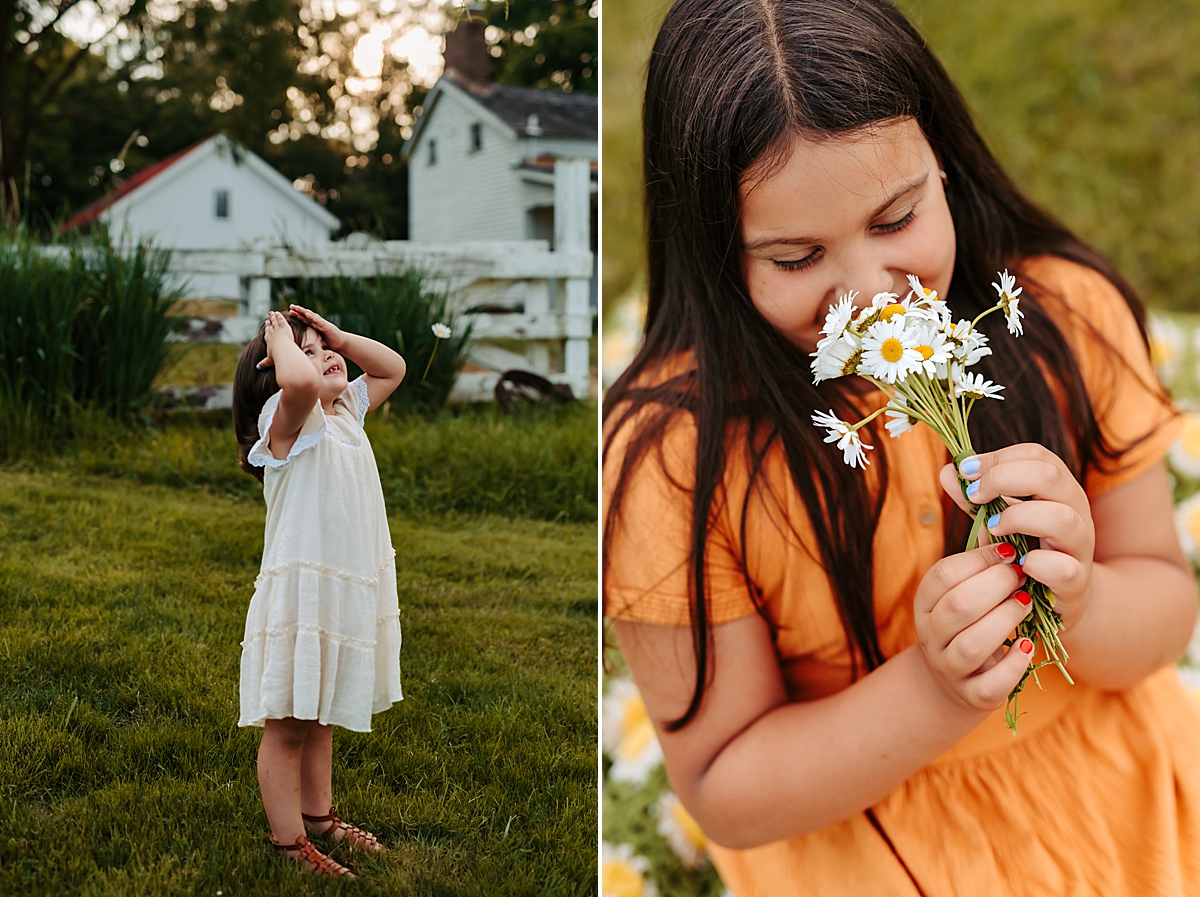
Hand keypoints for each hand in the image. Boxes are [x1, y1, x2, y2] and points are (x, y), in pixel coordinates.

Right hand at [256, 310, 290, 369]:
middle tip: (268, 320)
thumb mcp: (269, 361)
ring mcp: (277, 330)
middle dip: (269, 323)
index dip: (267, 330)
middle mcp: (272, 334)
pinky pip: (281, 320)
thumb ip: (264, 363)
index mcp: (269, 341)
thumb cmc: (277, 357)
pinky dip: (279, 316)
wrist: (282, 351)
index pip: (267, 334)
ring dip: (273, 317)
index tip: (266, 326)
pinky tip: (278, 313)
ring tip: (272, 313)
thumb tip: (257, 368)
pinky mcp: (284, 326)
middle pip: (270, 327)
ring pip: (275, 322)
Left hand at [288, 304, 346, 351]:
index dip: (297, 315)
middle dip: (299, 310)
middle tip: (291, 306)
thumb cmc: (330, 343)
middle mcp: (318, 323)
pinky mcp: (326, 326)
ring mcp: (322, 324)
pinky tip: (307, 314)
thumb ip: (311, 340)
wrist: (341, 343)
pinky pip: (318, 321)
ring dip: (304, 311)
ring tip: (297, 307)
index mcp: (315, 326)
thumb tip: (301, 346)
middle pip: (306, 315)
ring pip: (311, 316)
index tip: (289, 312)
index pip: (304, 319)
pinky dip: (312, 317)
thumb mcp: (317, 341)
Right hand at [915, 541, 1035, 709]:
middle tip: (1022, 576)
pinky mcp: (973, 695)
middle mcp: (930, 636)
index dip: (980, 560)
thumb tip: (986, 500)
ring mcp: (949, 668)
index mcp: (924, 603)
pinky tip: (1028, 644)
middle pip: (958, 606)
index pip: (944, 575)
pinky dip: (1014, 664)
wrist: (957, 679)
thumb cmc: (969, 620)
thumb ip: (978, 556)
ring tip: (1026, 604)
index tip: (1011, 551)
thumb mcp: (965, 587)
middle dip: (997, 586)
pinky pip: (991, 684)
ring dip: (1006, 620)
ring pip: (972, 644)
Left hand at [940, 444, 1095, 630]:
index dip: (998, 457)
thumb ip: (975, 498)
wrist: (1061, 599)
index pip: (1036, 455)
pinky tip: (1018, 564)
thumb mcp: (998, 520)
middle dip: (1002, 478)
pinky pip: (1063, 568)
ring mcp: (1079, 546)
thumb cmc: (1026, 552)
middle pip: (1050, 475)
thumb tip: (948, 471)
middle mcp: (1075, 511)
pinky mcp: (1075, 581)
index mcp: (1057, 490)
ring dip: (1017, 518)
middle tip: (974, 496)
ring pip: (1061, 517)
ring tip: (993, 528)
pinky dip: (1037, 564)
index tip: (967, 472)